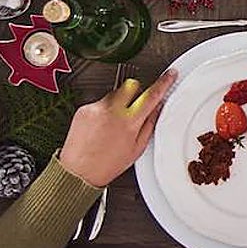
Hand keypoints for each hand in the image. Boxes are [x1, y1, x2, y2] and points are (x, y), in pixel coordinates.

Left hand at [58, 69, 176, 186]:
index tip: (169, 75)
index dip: (164, 82)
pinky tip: (99, 127)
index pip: (152, 95)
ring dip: (118, 102)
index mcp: (130, 122)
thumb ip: (150, 125)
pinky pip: (99, 101)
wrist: (77, 172)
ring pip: (115, 92)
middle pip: (132, 85)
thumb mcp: (136, 149)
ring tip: (112, 123)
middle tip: (134, 107)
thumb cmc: (105, 166)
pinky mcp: (84, 108)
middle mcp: (113, 111)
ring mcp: (97, 108)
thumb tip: (157, 108)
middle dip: (137, 92)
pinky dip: (103, 110)